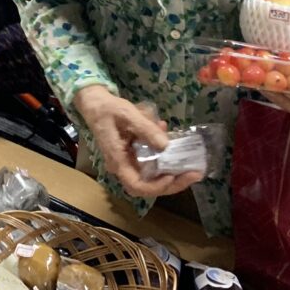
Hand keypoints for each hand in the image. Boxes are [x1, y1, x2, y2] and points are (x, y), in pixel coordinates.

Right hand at [72, 86, 202, 197]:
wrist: (95, 103)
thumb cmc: (108, 109)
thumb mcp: (127, 113)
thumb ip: (145, 129)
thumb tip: (165, 145)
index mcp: (117, 160)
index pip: (136, 185)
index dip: (156, 186)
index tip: (172, 175)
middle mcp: (122, 166)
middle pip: (148, 186)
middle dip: (173, 183)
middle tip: (195, 173)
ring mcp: (128, 162)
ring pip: (152, 177)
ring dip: (172, 172)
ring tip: (192, 165)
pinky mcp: (133, 155)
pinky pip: (152, 163)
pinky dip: (165, 157)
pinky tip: (171, 140)